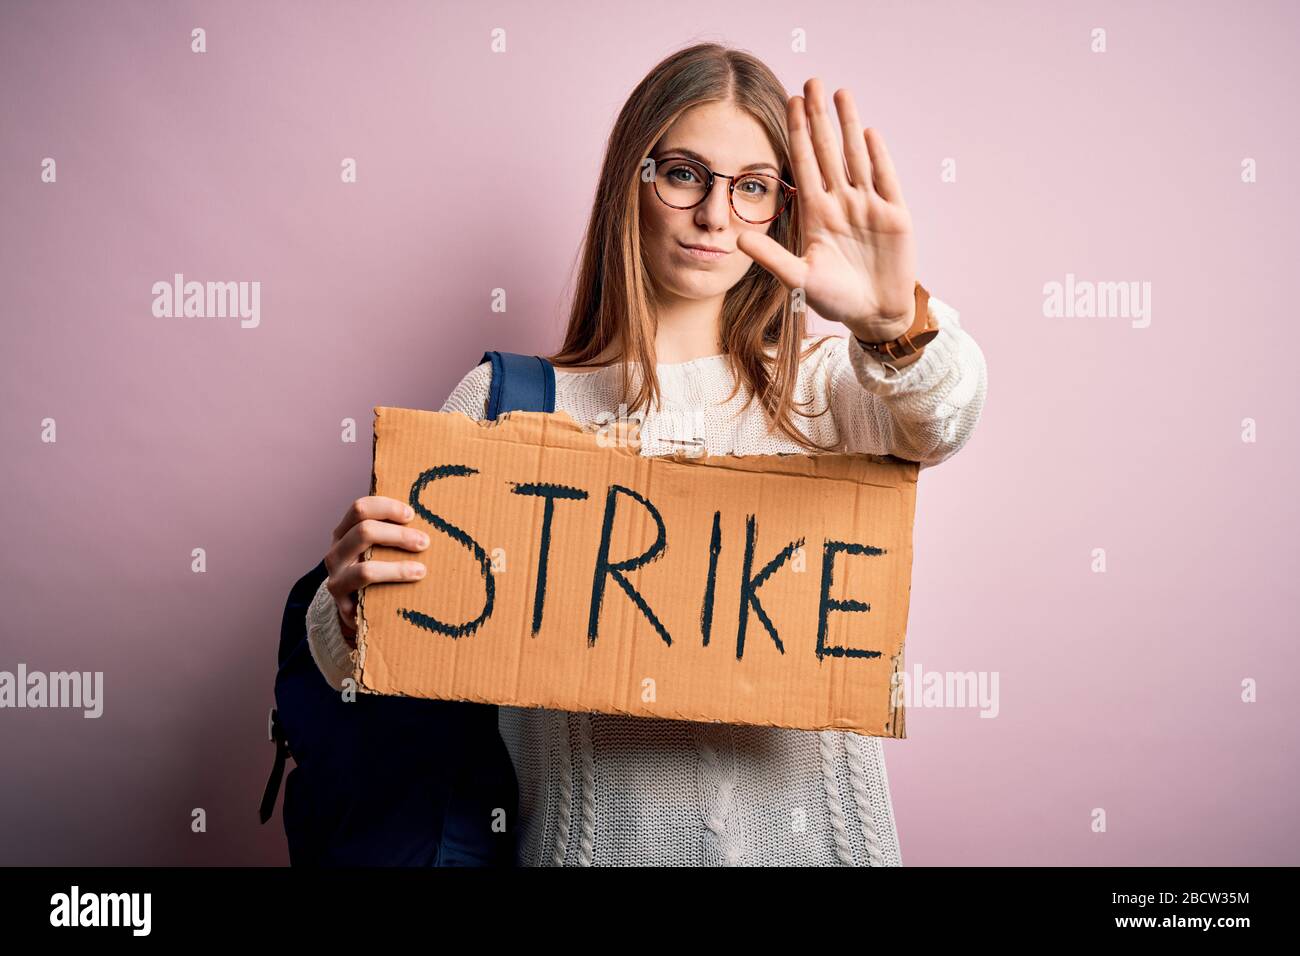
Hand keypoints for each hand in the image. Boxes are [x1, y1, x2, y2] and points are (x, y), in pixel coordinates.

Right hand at [324, 495, 428, 643]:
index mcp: (344, 532)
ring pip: (365, 567)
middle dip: (399, 535)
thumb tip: (430, 518)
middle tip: (424, 542)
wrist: (360, 611)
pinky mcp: (342, 602)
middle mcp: (336, 552)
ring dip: (398, 568)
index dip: (387, 507)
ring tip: (422, 569)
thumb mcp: (379, 549)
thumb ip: (394, 533)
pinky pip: (366, 587)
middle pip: (364, 531)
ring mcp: (336, 578)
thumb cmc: (378, 571)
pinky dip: (393, 579)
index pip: (360, 509)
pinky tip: (413, 579)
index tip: (412, 515)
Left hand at [735, 77, 918, 342]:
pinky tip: (868, 132)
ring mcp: (868, 206)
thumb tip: (738, 239)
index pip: (804, 165)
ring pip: (856, 156)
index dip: (797, 134)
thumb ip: (772, 258)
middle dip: (820, 117)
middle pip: (829, 151)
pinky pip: (884, 178)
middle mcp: (841, 202)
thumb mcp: (800, 279)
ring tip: (840, 93)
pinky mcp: (894, 214)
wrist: (874, 314)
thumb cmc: (835, 299)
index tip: (788, 103)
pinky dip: (877, 156)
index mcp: (817, 213)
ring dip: (848, 125)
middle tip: (811, 81)